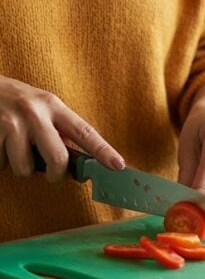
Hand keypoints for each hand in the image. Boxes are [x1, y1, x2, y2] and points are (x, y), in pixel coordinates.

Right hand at [0, 76, 124, 182]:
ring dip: (21, 168)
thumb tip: (76, 163)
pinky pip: (2, 166)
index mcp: (54, 105)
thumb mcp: (41, 107)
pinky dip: (2, 163)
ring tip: (16, 151)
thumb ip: (58, 130)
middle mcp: (35, 112)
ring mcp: (12, 123)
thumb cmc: (16, 102)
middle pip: (58, 158)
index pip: (84, 131)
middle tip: (54, 176)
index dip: (103, 150)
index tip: (118, 165)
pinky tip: (0, 146)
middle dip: (57, 175)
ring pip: (25, 168)